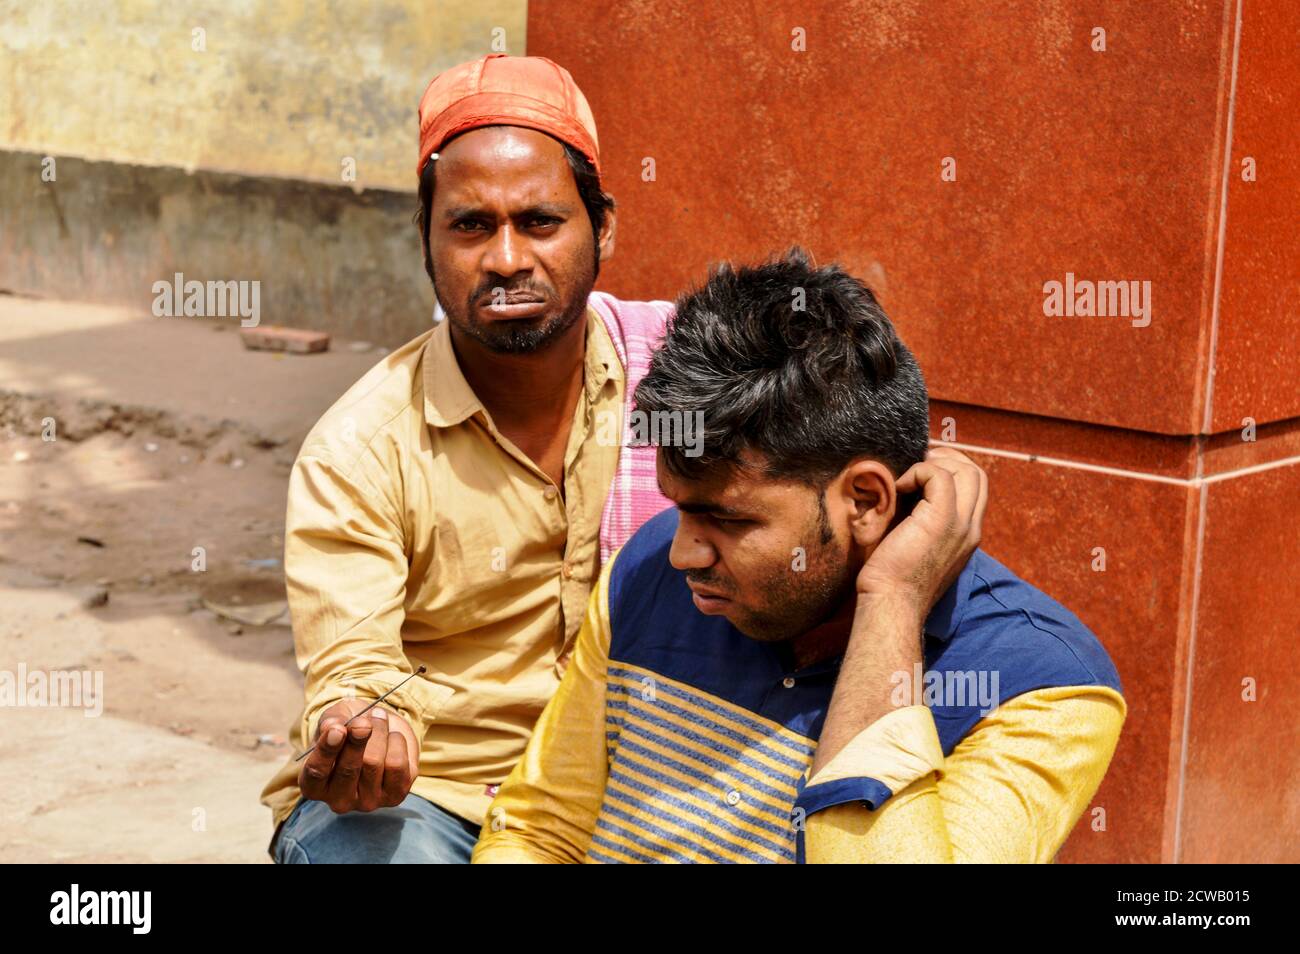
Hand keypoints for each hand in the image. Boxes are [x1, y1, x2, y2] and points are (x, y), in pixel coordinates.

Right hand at [298, 699, 419, 812]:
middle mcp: (339, 801)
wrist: (378, 732)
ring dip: (378, 733)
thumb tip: (332, 725)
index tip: (338, 729)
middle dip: (357, 739)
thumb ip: (331, 722)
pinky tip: (392, 736)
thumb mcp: (335, 720)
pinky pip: (397, 765)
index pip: (317, 772)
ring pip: (374, 763)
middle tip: (363, 721)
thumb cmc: (348, 728)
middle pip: (349, 769)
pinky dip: (396, 742)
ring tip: (378, 718)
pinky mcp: (394, 796)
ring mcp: (367, 802)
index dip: (328, 750)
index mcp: (314, 785)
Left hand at [855, 446, 988, 615]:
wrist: (891, 604)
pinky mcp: (942, 520)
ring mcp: (960, 524)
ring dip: (936, 461)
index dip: (954, 469)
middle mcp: (971, 529)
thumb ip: (922, 523)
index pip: (976, 489)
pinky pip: (939, 476)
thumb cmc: (892, 580)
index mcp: (967, 536)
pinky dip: (919, 471)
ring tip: (909, 473)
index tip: (925, 467)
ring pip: (967, 471)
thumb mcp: (916, 547)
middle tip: (919, 461)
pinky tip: (899, 486)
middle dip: (949, 458)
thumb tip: (905, 495)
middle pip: (977, 474)